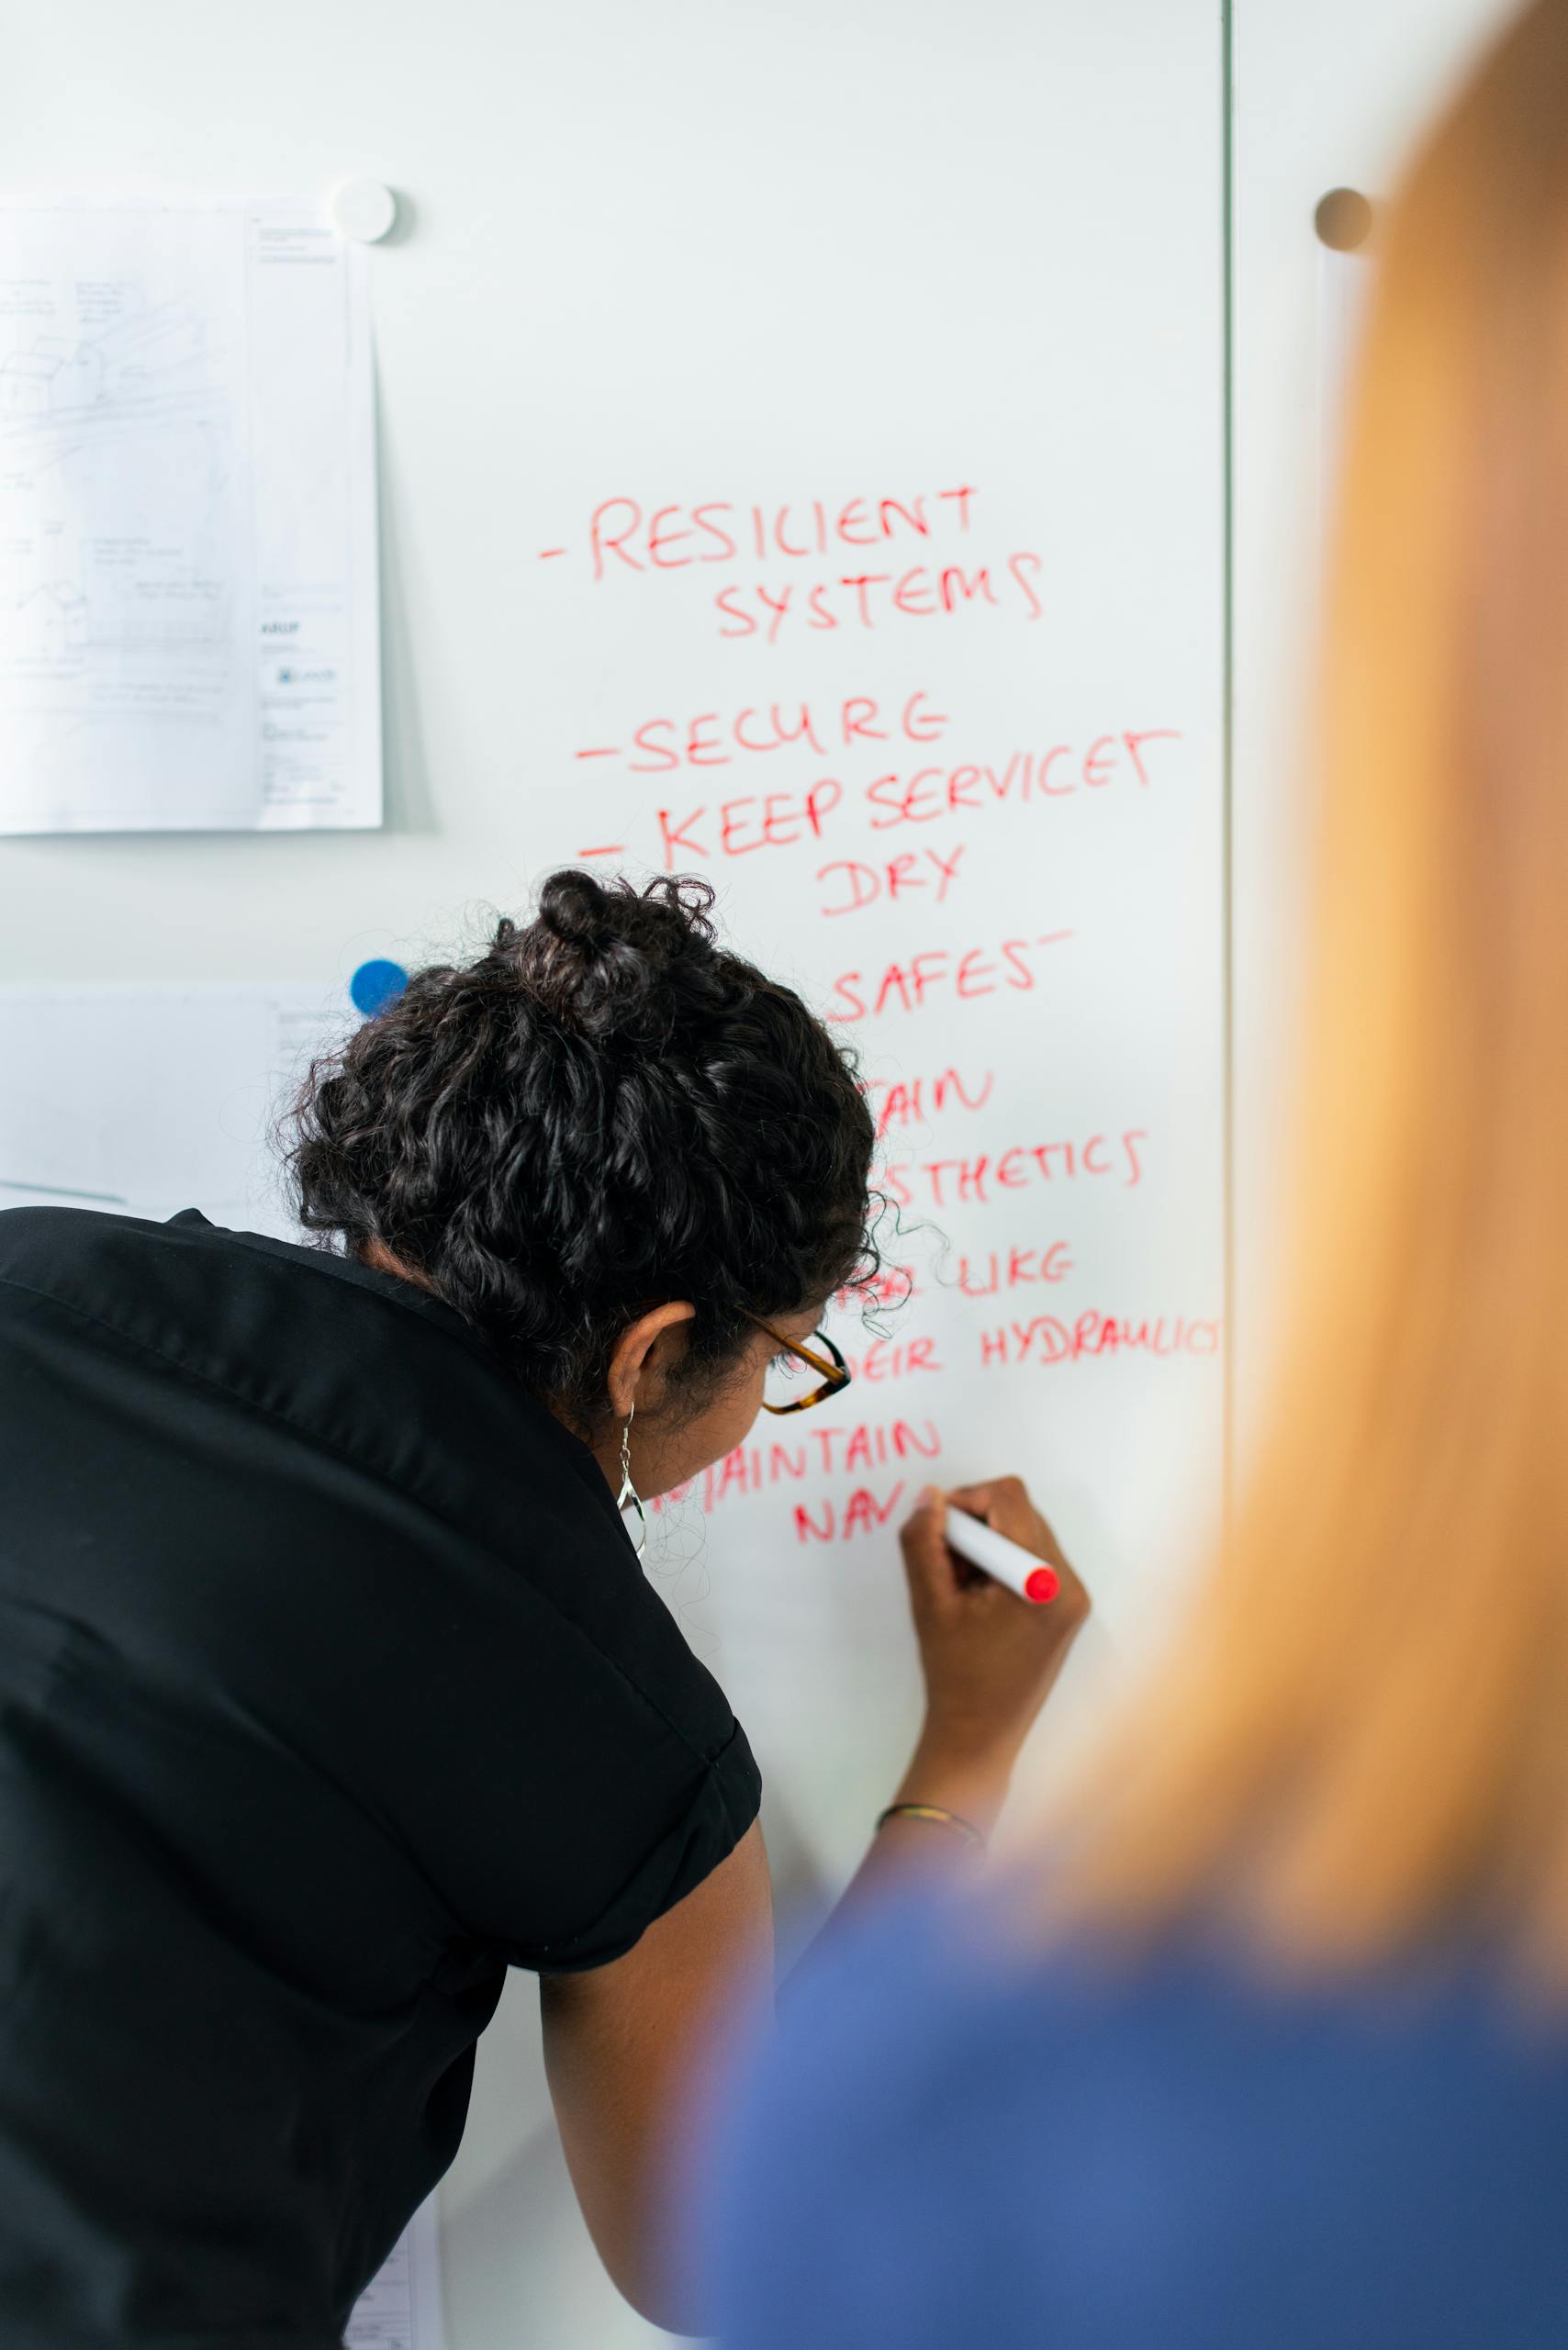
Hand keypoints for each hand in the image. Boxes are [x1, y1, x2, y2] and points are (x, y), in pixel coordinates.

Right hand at [895, 1477, 1089, 1825]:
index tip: (938, 1534)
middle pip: (1019, 1511)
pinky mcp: (1068, 1606)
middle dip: (975, 1528)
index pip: (1008, 1498)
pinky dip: (1001, 1562)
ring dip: (986, 1545)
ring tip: (963, 1588)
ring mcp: (1074, 1595)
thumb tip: (929, 1497)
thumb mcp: (930, 1603)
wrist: (981, 1734)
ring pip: (1024, 1530)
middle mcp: (1070, 1583)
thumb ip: (924, 1542)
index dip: (965, 1501)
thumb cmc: (955, 1675)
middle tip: (947, 1568)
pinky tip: (980, 1599)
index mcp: (1043, 1581)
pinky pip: (1033, 1556)